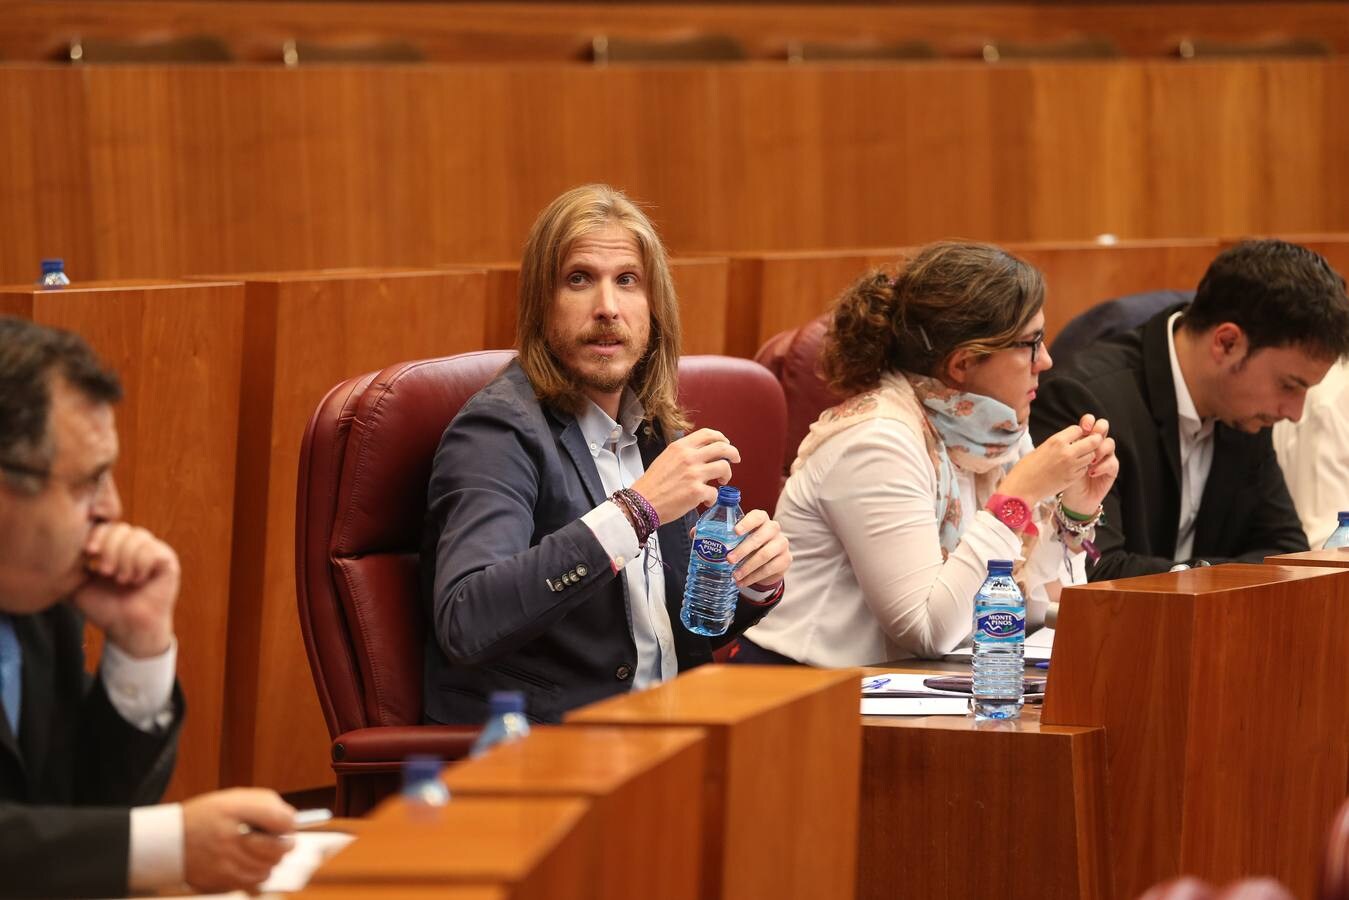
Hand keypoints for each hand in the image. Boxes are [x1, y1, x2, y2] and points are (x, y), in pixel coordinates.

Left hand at [73, 522, 179, 658]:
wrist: (126, 629)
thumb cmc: (106, 609)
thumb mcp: (80, 586)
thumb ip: (69, 569)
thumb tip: (54, 553)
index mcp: (117, 548)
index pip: (107, 526)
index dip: (98, 535)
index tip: (89, 553)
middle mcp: (136, 546)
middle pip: (122, 528)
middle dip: (110, 549)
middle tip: (105, 572)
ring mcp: (153, 552)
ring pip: (137, 537)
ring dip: (125, 559)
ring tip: (122, 580)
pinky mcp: (168, 561)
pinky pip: (152, 550)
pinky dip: (140, 565)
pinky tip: (137, 579)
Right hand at [182, 788, 296, 892]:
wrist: (170, 841)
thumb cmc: (206, 817)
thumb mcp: (234, 799)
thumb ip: (266, 805)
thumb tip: (291, 821)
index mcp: (233, 811)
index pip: (280, 819)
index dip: (290, 823)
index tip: (287, 824)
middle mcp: (228, 838)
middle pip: (278, 849)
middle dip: (285, 844)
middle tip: (282, 841)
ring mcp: (224, 863)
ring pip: (268, 868)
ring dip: (272, 861)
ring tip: (263, 852)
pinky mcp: (220, 881)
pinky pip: (253, 882)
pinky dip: (258, 874)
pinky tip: (251, 864)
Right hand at [632, 428, 740, 523]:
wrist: (642, 502)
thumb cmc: (652, 484)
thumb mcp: (666, 458)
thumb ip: (684, 454)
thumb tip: (701, 454)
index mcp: (681, 447)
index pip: (708, 434)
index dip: (721, 438)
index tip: (726, 444)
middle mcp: (689, 457)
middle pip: (723, 447)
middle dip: (733, 453)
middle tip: (735, 460)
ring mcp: (694, 474)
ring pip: (724, 467)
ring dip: (727, 475)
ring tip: (721, 481)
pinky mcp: (697, 492)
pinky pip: (715, 492)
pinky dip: (713, 498)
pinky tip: (706, 501)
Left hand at [726, 509, 790, 589]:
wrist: (769, 561)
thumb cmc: (750, 545)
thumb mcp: (740, 538)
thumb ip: (726, 536)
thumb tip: (701, 538)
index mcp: (762, 519)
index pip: (757, 516)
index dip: (747, 523)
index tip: (735, 531)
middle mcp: (774, 529)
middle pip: (759, 538)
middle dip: (742, 550)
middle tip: (729, 559)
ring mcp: (782, 544)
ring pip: (764, 555)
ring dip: (747, 567)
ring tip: (735, 575)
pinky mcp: (786, 559)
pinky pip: (769, 569)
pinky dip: (753, 577)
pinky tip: (742, 582)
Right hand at [998, 414, 1106, 504]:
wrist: (1022, 489)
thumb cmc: (1025, 468)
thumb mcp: (1040, 448)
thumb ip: (1057, 444)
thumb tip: (1068, 441)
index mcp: (1056, 441)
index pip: (1078, 429)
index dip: (1078, 433)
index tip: (1075, 437)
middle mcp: (1067, 452)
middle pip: (1093, 441)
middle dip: (1091, 442)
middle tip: (1087, 445)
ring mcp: (1072, 466)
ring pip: (1092, 456)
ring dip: (1087, 455)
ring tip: (1078, 458)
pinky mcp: (1073, 478)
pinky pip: (1085, 469)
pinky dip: (1082, 468)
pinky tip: (1072, 469)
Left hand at [1059, 414, 1118, 513]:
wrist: (1072, 499)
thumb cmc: (1063, 477)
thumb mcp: (1063, 460)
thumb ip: (1068, 447)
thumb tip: (1069, 435)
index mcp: (1082, 439)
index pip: (1089, 423)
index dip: (1088, 422)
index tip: (1083, 428)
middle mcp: (1095, 445)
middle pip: (1103, 428)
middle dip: (1099, 429)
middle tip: (1092, 437)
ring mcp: (1105, 456)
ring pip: (1110, 443)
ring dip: (1100, 450)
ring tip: (1089, 461)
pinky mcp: (1111, 470)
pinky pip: (1112, 462)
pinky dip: (1102, 466)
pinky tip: (1092, 472)